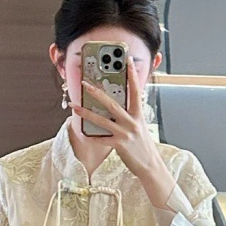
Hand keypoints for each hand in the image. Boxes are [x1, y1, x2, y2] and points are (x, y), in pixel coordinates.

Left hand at [68, 67, 176, 207]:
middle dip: (97, 92)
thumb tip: (117, 108)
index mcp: (138, 115)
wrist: (150, 166)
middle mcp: (132, 122)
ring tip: (74, 106)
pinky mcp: (119, 145)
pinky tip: (81, 130)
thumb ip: (130, 116)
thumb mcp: (140, 127)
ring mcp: (125, 134)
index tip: (127, 60)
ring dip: (86, 112)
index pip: (136, 90)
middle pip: (113, 104)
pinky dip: (91, 135)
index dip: (132, 75)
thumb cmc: (143, 146)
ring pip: (102, 120)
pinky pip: (101, 139)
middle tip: (85, 84)